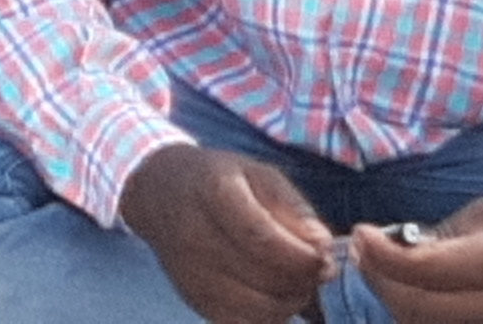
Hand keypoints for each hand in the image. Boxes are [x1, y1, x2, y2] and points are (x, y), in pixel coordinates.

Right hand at [121, 141, 345, 323]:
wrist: (158, 194)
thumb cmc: (218, 178)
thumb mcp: (258, 174)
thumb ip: (295, 208)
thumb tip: (324, 247)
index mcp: (214, 192)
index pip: (262, 237)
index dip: (302, 255)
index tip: (324, 257)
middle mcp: (196, 235)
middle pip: (263, 276)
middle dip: (302, 280)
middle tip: (318, 271)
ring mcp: (191, 272)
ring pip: (256, 307)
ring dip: (289, 302)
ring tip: (298, 284)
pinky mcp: (193, 299)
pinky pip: (240, 323)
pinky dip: (268, 317)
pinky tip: (275, 297)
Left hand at [355, 197, 482, 323]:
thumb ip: (446, 233)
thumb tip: (397, 245)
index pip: (427, 270)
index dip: (383, 254)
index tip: (362, 232)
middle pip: (419, 309)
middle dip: (380, 280)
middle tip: (363, 248)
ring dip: (395, 297)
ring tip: (382, 263)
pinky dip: (417, 309)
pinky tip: (410, 283)